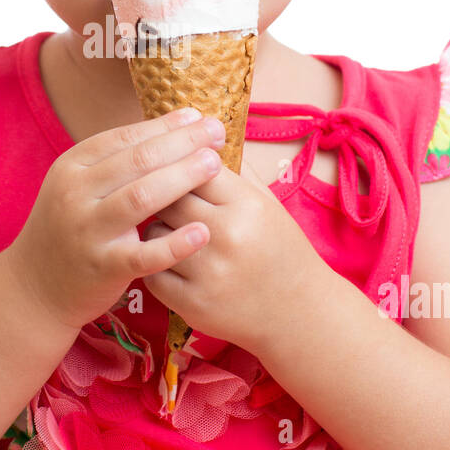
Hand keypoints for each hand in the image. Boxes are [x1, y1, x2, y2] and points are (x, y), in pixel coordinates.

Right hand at [6, 108, 228, 330]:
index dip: (165, 126)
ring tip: (214, 165)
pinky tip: (202, 232)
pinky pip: (144, 254)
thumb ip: (118, 162)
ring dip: (182, 177)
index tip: (199, 117)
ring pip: (140, 197)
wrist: (36, 287)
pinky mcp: (103, 268)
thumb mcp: (80, 187)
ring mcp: (87, 232)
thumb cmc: (70, 229)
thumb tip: (175, 126)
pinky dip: (174, 243)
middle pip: (137, 161)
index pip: (125, 138)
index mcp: (72, 167)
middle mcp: (75, 194)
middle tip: (216, 132)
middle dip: (182, 143)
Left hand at [140, 156, 320, 353]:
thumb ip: (234, 171)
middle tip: (165, 197)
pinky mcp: (191, 303)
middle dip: (164, 194)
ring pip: (153, 232)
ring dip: (155, 229)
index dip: (183, 164)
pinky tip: (170, 260)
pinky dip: (154, 264)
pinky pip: (151, 271)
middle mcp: (227, 236)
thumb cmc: (281, 250)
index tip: (178, 167)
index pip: (195, 167)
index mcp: (247, 205)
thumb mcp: (267, 203)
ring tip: (170, 231)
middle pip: (169, 197)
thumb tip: (196, 136)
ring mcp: (207, 272)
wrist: (298, 313)